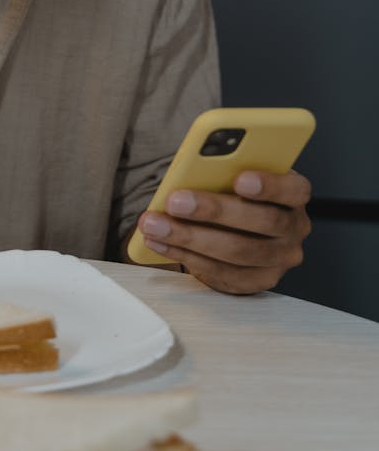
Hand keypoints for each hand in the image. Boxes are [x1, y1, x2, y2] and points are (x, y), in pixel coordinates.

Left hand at [137, 170, 311, 294]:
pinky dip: (186, 257)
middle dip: (213, 210)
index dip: (269, 185)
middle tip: (175, 201)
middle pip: (261, 222)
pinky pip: (221, 273)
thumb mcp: (235, 173)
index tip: (239, 179)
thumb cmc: (234, 190)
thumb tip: (192, 168)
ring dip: (189, 238)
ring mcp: (278, 260)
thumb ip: (224, 170)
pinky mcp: (256, 281)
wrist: (240, 226)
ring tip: (156, 224)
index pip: (293, 189)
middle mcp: (293, 229)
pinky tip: (161, 243)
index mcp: (294, 195)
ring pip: (237, 252)